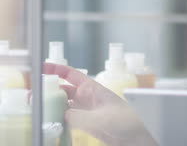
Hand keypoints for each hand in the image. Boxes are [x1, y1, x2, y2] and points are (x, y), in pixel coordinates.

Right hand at [43, 63, 157, 145]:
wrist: (135, 137)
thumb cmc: (126, 122)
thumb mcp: (100, 118)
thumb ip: (80, 116)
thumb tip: (62, 115)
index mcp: (93, 88)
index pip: (71, 74)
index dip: (56, 69)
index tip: (41, 68)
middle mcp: (88, 97)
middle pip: (63, 90)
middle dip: (48, 91)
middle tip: (33, 96)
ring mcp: (86, 109)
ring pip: (64, 105)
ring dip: (52, 106)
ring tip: (38, 109)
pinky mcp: (87, 122)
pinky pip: (68, 118)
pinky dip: (58, 119)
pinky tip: (50, 122)